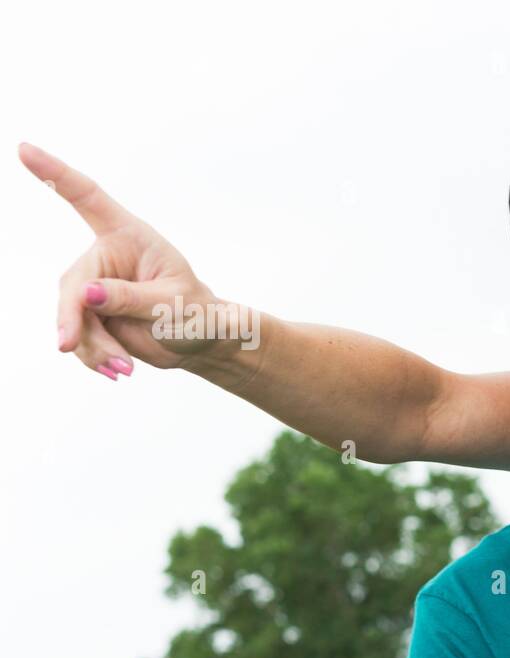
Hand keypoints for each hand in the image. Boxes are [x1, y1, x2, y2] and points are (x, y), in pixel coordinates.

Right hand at [19, 143, 236, 379]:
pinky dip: (95, 358)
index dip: (56, 173)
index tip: (24, 148)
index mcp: (129, 236)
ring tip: (126, 369)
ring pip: (71, 317)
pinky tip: (119, 372)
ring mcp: (93, 287)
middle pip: (71, 283)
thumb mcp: (173, 306)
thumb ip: (131, 298)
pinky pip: (79, 338)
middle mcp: (104, 257)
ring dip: (93, 347)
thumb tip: (86, 292)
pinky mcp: (90, 315)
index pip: (88, 197)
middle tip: (70, 347)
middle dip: (72, 319)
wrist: (199, 343)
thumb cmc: (197, 315)